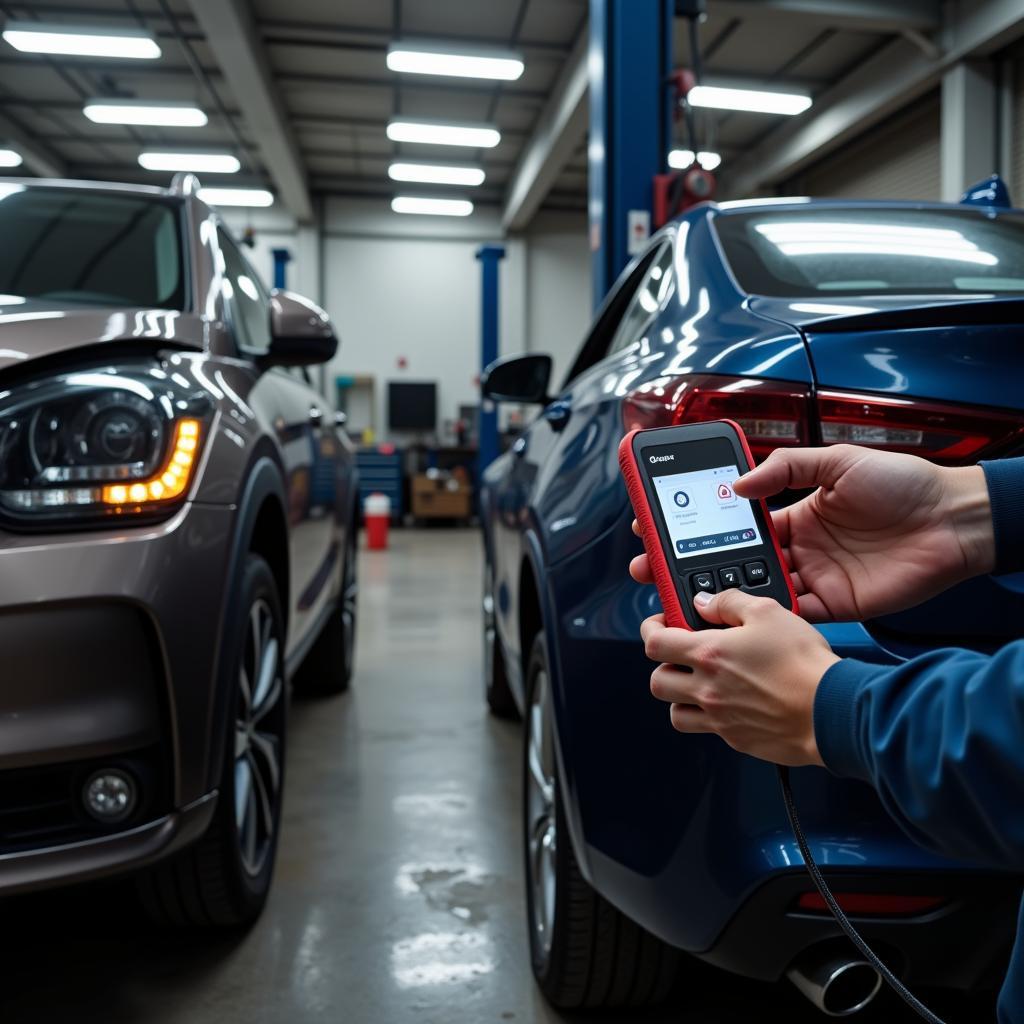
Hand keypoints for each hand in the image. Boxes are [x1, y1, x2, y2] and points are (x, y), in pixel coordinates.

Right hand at [630, 445, 994, 621]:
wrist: (953, 519)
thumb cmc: (902, 483)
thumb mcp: (838, 460)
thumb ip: (786, 467)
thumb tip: (740, 484)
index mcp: (794, 514)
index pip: (735, 524)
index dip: (698, 528)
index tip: (663, 526)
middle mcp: (798, 548)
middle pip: (734, 562)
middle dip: (692, 566)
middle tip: (654, 568)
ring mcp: (814, 578)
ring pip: (756, 591)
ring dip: (722, 594)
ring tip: (684, 595)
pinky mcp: (834, 606)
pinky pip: (792, 615)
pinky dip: (766, 618)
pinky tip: (735, 618)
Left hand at [641, 590, 838, 765]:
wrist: (832, 710)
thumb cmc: (803, 664)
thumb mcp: (769, 612)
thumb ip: (729, 602)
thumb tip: (705, 602)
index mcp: (708, 654)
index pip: (654, 643)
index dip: (651, 629)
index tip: (659, 626)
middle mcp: (707, 689)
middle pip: (657, 682)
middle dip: (664, 667)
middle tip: (681, 658)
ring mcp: (719, 718)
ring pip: (675, 713)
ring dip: (681, 698)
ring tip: (700, 685)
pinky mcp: (736, 739)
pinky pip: (707, 731)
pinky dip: (709, 718)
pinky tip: (730, 704)